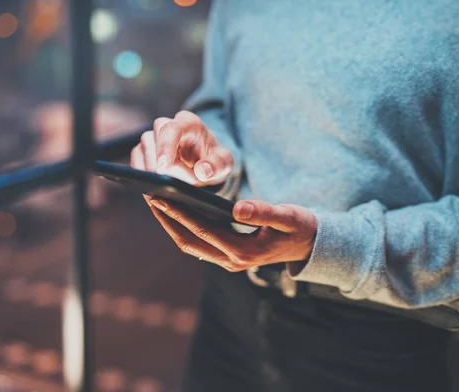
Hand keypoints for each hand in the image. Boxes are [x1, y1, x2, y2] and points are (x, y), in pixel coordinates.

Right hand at [130, 111, 233, 185]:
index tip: (163, 167)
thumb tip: (202, 171)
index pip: (171, 129)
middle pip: (154, 142)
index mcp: (188, 122)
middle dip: (165, 168)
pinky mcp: (141, 151)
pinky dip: (145, 178)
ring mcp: (151, 137)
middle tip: (183, 184)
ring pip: (143, 154)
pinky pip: (136, 164)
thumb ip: (217, 166)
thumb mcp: (224, 164)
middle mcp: (166, 125)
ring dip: (157, 174)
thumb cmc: (214, 162)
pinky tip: (159, 188)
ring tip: (176, 185)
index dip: (165, 147)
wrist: (203, 166)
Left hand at [146, 198, 317, 272]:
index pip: (203, 231)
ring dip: (171, 225)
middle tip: (149, 197)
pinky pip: (198, 243)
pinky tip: (175, 211)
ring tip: (156, 203)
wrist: (309, 246)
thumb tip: (237, 207)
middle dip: (167, 220)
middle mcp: (231, 261)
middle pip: (189, 241)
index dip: (180, 214)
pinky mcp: (227, 255)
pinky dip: (183, 228)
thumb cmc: (300, 228)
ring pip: (191, 245)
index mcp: (244, 251)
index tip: (161, 196)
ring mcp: (228, 261)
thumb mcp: (288, 217)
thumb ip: (264, 212)